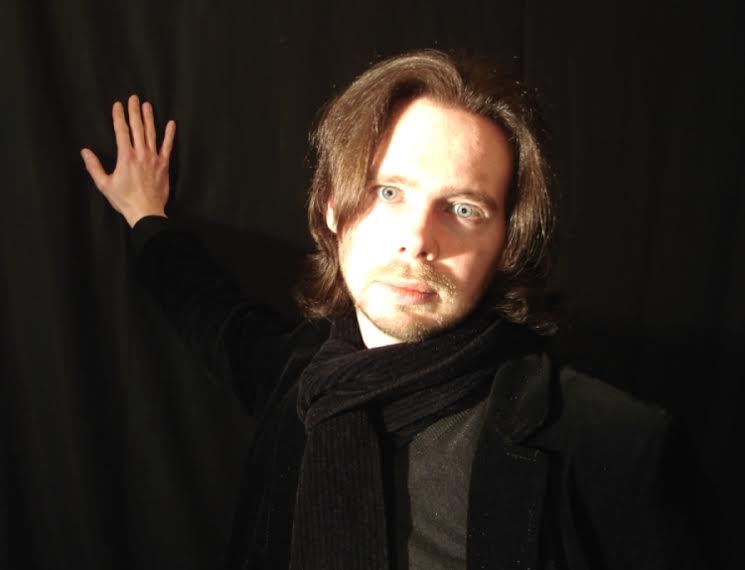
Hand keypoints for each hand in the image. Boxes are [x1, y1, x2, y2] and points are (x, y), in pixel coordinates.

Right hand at [81, 94, 175, 227]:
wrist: (146, 212)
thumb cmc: (124, 200)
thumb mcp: (104, 184)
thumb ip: (94, 166)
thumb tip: (85, 152)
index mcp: (125, 156)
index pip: (121, 130)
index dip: (119, 116)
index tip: (117, 105)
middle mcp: (140, 153)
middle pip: (137, 127)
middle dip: (134, 111)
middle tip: (133, 98)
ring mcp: (154, 158)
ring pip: (151, 133)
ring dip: (149, 118)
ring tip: (147, 105)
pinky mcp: (164, 165)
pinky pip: (168, 146)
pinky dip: (169, 135)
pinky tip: (171, 124)